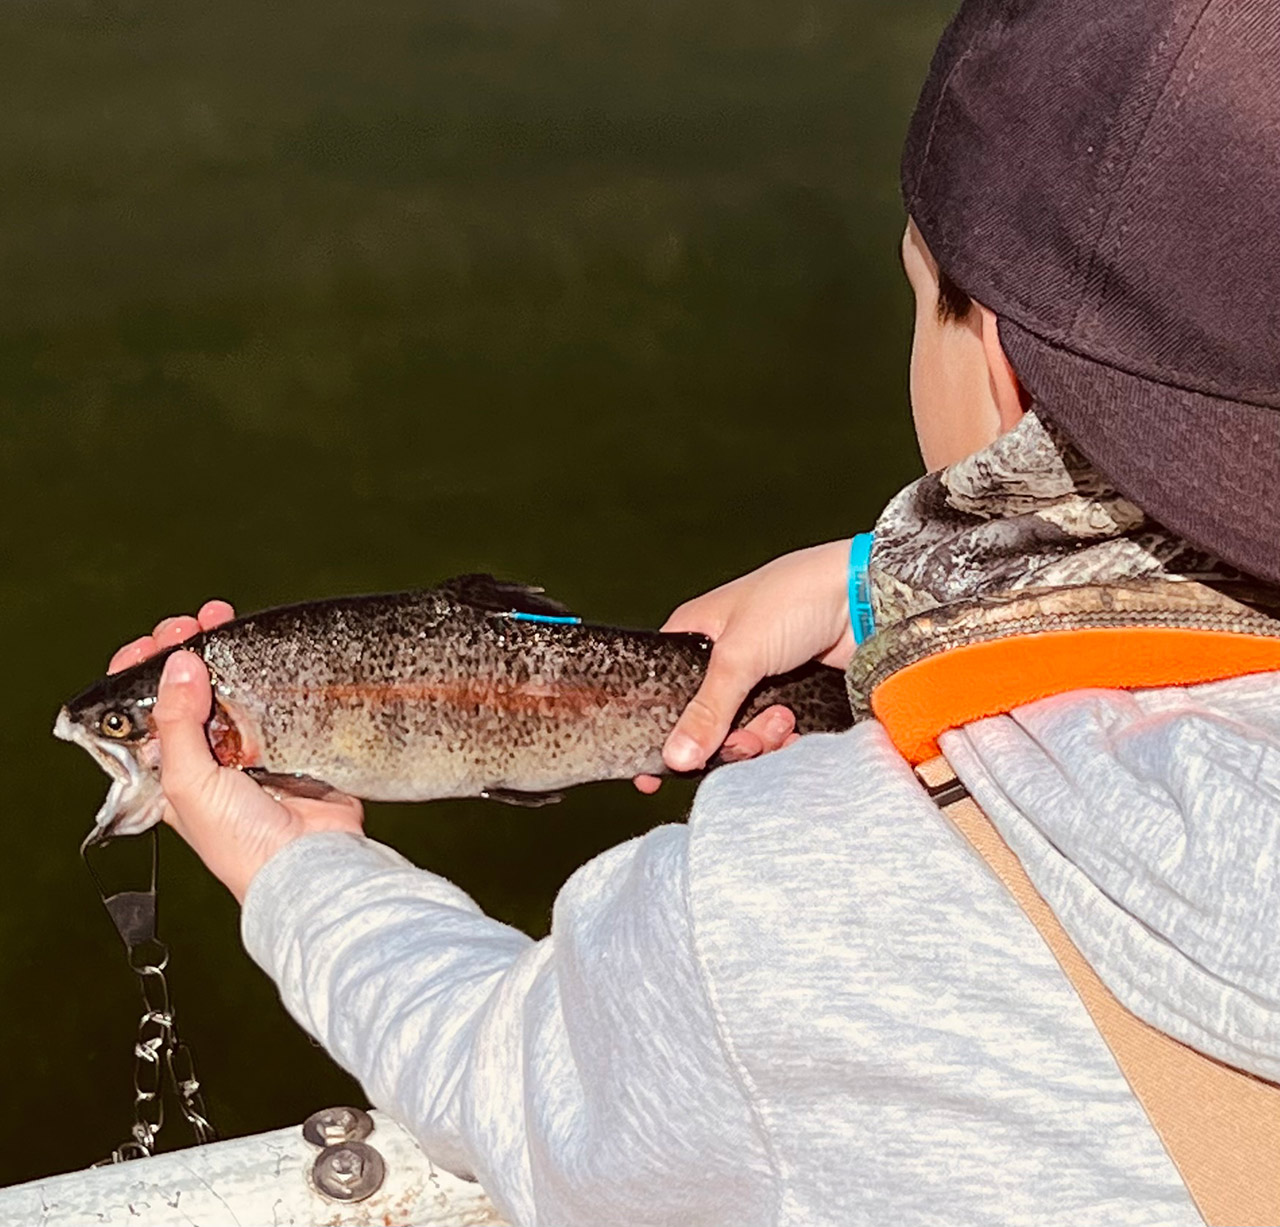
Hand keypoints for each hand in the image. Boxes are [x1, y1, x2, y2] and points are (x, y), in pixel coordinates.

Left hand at [108, 603, 364, 902]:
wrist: (308, 861)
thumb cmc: (239, 842)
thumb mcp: (188, 783)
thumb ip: (177, 723)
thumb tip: (178, 664)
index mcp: (167, 768)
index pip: (140, 710)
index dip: (139, 671)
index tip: (151, 642)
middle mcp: (204, 753)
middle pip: (184, 687)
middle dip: (182, 649)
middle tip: (191, 625)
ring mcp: (248, 744)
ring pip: (227, 682)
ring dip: (223, 647)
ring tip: (223, 618)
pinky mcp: (288, 738)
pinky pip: (274, 693)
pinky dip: (267, 667)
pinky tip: (263, 644)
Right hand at [634, 540, 855, 791]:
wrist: (866, 597)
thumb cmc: (796, 595)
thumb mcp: (739, 654)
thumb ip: (706, 710)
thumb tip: (675, 755)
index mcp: (696, 633)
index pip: (663, 690)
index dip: (662, 727)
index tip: (658, 768)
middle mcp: (724, 657)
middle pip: (706, 721)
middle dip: (725, 739)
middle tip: (743, 740)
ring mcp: (760, 677)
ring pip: (742, 731)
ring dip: (760, 739)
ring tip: (780, 720)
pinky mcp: (793, 691)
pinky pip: (776, 732)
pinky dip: (783, 740)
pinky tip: (794, 729)